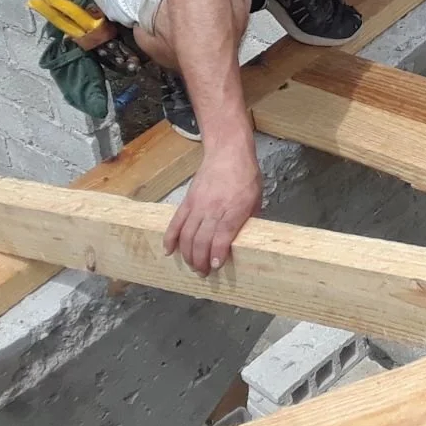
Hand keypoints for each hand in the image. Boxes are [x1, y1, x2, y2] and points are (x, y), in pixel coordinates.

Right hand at [163, 139, 260, 276]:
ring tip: (193, 266)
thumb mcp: (256, 199)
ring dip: (187, 255)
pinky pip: (175, 223)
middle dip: (200, 261)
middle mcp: (213, 209)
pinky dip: (170, 239)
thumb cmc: (246, 176)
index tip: (215, 267)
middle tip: (203, 273)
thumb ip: (250, 220)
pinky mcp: (187, 201)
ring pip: (186, 236)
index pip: (221, 237)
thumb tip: (246, 239)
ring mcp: (197, 205)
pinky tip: (169, 251)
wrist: (228, 152)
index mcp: (234, 209)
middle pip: (201, 241)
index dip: (216, 255)